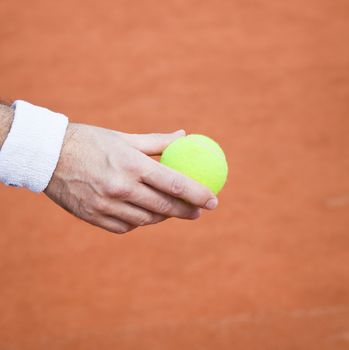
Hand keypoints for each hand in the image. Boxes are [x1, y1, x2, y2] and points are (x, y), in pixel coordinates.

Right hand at [44, 123, 217, 233]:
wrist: (48, 155)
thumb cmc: (90, 142)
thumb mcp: (124, 137)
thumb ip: (157, 141)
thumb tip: (184, 136)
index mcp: (131, 164)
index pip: (174, 184)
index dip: (198, 194)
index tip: (214, 201)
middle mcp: (120, 187)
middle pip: (164, 207)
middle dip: (188, 212)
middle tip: (199, 211)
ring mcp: (106, 205)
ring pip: (146, 220)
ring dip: (164, 217)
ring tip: (172, 211)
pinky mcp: (93, 217)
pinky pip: (125, 227)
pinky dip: (139, 222)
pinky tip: (143, 214)